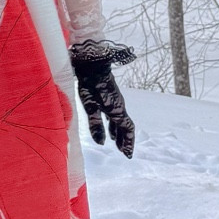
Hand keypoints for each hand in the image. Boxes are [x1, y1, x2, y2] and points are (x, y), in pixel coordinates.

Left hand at [70, 38, 135, 158]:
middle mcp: (119, 106)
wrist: (92, 63)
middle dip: (125, 140)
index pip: (127, 129)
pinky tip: (109, 130)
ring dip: (119, 133)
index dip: (129, 142)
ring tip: (116, 143)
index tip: (128, 155)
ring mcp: (115, 101)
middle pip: (126, 126)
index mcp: (116, 109)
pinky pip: (115, 115)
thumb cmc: (89, 84)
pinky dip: (114, 125)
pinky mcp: (110, 97)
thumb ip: (95, 124)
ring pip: (120, 121)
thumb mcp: (89, 105)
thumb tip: (101, 143)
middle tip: (124, 152)